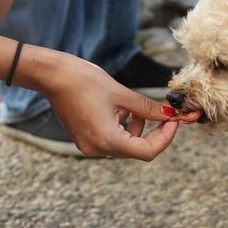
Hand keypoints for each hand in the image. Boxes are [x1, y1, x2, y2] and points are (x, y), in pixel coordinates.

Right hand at [42, 53, 178, 160]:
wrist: (53, 76)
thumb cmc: (84, 81)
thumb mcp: (122, 94)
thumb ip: (148, 108)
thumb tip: (170, 115)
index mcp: (108, 140)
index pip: (148, 151)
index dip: (166, 137)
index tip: (174, 121)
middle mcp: (97, 149)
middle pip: (137, 150)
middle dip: (154, 133)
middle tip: (165, 115)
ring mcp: (89, 146)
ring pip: (125, 145)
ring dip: (138, 129)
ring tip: (137, 108)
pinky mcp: (84, 139)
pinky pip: (111, 140)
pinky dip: (123, 128)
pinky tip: (121, 111)